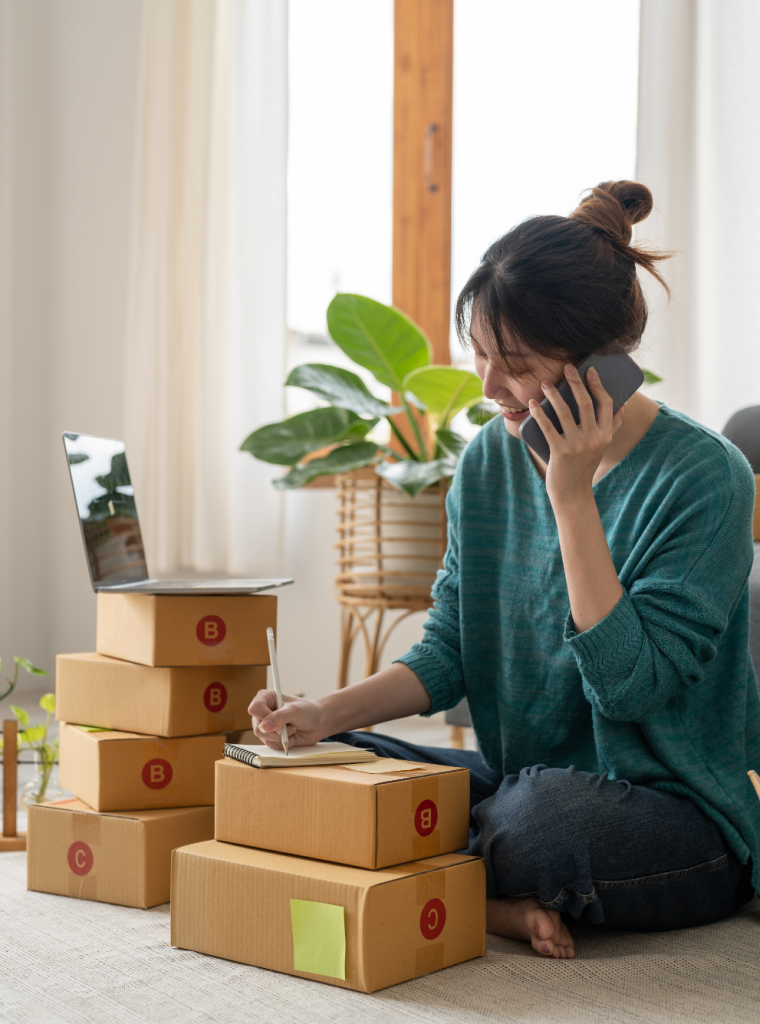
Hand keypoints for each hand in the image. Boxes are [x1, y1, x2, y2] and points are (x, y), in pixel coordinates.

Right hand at [248, 689, 326, 748]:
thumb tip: (264, 726)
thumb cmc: (307, 711)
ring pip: (264, 738)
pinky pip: (271, 745)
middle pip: (258, 727)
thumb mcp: (295, 710)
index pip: (254, 709)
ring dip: (281, 737)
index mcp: (265, 698)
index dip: (265, 717)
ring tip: (293, 729)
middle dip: (276, 730)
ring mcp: (265, 726)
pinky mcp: (270, 738)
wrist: (317, 723)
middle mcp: (262, 712)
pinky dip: (283, 743)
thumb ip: (280, 717)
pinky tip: (291, 736)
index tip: (280, 719)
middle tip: (291, 726)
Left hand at [528, 364, 623, 503]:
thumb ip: (612, 426)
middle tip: (567, 368)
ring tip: (546, 383)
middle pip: (585, 403)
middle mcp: (594, 439)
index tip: (589, 370)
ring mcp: (577, 446)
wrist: (573, 493)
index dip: (597, 384)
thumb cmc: (584, 465)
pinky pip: (548, 427)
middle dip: (575, 382)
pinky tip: (533, 404)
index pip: (605, 403)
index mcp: (606, 435)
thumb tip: (621, 405)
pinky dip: (539, 413)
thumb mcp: (602, 447)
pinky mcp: (560, 452)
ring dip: (554, 394)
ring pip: (565, 412)